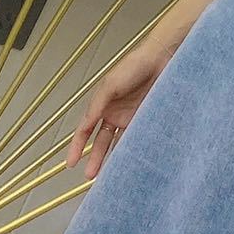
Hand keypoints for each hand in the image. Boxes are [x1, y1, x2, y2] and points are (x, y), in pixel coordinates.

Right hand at [65, 38, 173, 178]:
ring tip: (110, 173)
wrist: (162, 58)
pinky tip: (131, 159)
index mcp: (101, 105)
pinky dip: (133, 148)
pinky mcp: (146, 118)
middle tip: (91, 175)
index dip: (77, 146)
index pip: (84, 130)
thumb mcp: (110, 85)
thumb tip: (86, 125)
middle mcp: (114, 113)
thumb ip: (98, 105)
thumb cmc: (135, 65)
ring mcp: (130, 117)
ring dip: (114, 157)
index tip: (71, 163)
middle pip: (101, 141)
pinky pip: (137, 136)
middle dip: (95, 158)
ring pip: (118, 142)